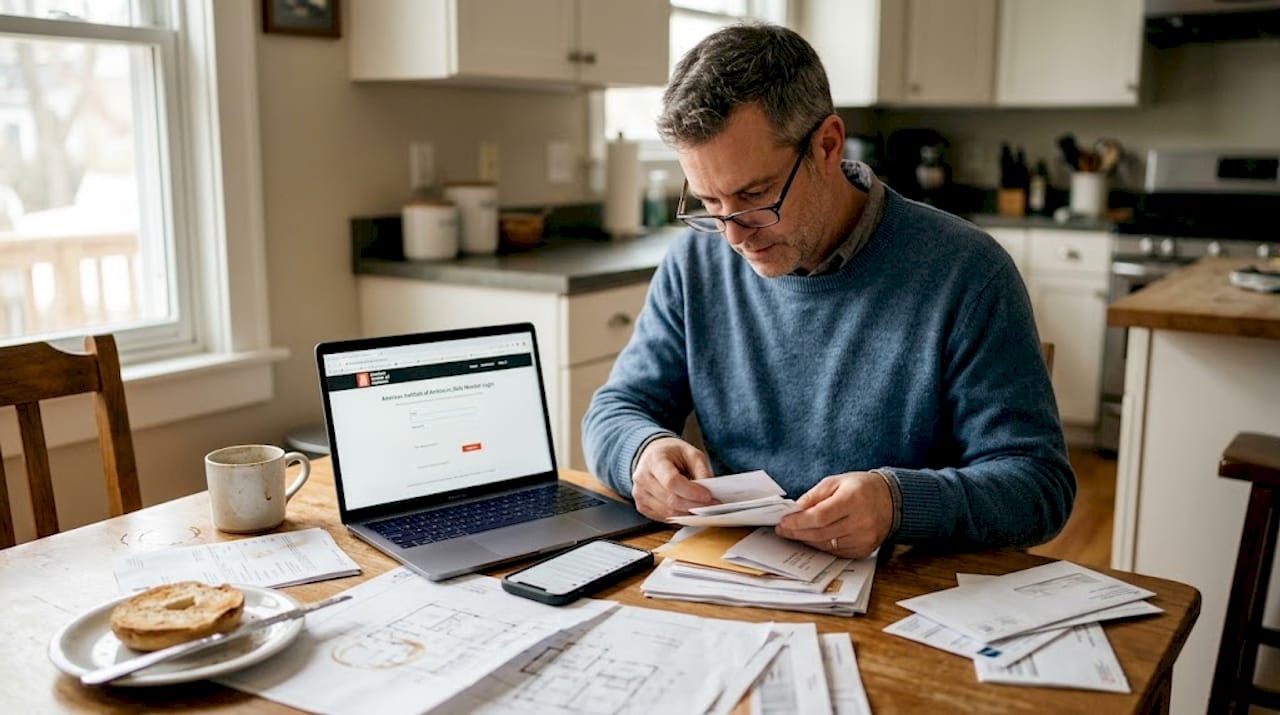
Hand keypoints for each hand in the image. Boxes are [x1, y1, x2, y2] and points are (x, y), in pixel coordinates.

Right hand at [630, 436, 715, 521]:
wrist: (653, 456)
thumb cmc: (672, 454)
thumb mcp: (691, 453)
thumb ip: (701, 471)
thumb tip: (708, 493)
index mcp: (654, 460)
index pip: (671, 481)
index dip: (691, 491)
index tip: (707, 495)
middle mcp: (642, 477)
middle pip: (670, 500)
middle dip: (693, 505)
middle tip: (712, 505)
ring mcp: (639, 494)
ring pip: (667, 512)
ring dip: (688, 513)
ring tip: (703, 508)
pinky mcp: (641, 505)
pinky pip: (662, 517)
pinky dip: (679, 516)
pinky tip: (689, 510)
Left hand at [774, 471, 892, 558]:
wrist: (892, 500)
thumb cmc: (861, 488)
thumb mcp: (836, 482)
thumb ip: (815, 495)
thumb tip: (795, 509)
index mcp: (853, 500)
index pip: (820, 516)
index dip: (799, 522)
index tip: (783, 522)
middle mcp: (861, 522)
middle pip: (821, 533)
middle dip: (798, 532)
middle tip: (783, 530)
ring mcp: (864, 538)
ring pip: (827, 545)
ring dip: (807, 541)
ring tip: (793, 534)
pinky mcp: (865, 550)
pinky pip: (836, 552)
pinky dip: (821, 546)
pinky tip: (811, 539)